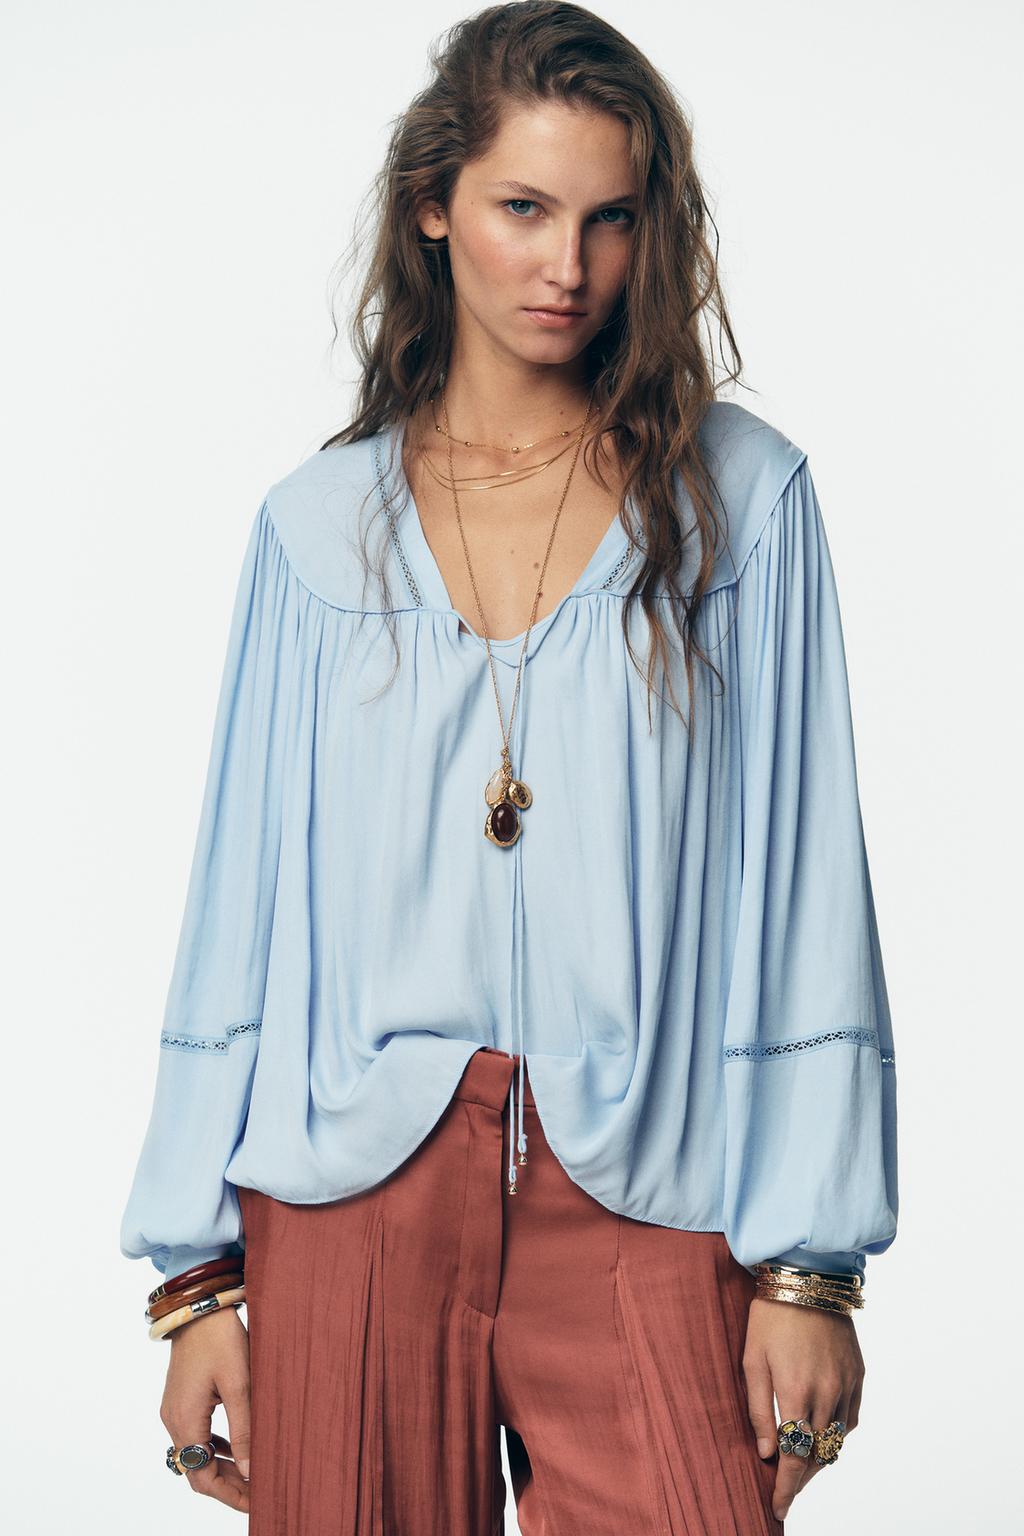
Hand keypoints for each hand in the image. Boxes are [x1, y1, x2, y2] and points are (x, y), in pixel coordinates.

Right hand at [160, 1305, 251, 1513]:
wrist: (199, 1306)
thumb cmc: (220, 1339)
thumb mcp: (240, 1384)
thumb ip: (245, 1430)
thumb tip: (251, 1471)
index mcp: (185, 1421)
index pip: (202, 1477)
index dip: (229, 1494)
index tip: (255, 1502)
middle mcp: (173, 1420)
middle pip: (197, 1469)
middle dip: (228, 1484)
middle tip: (259, 1491)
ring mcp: (174, 1409)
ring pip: (197, 1453)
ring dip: (222, 1466)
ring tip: (252, 1473)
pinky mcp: (181, 1399)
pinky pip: (196, 1434)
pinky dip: (216, 1446)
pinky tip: (237, 1447)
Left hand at [743, 1295, 863, 1522]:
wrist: (807, 1278)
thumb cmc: (770, 1317)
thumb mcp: (752, 1360)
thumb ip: (758, 1410)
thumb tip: (767, 1453)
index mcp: (796, 1392)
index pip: (795, 1458)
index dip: (787, 1489)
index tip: (777, 1509)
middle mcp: (827, 1393)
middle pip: (817, 1456)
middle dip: (801, 1480)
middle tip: (784, 1492)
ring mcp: (847, 1385)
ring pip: (836, 1442)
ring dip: (819, 1461)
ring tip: (800, 1470)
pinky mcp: (858, 1374)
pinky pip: (850, 1420)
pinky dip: (836, 1436)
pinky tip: (821, 1438)